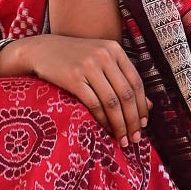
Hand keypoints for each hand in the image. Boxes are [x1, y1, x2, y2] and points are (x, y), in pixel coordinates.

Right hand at [5, 33, 150, 145]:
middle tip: (136, 138)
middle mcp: (104, 56)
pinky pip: (94, 104)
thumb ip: (123, 79)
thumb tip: (149, 106)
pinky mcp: (73, 78)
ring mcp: (88, 66)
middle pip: (126, 94)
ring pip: (112, 101)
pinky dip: (102, 120)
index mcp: (115, 50)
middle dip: (133, 120)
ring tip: (122, 139)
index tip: (144, 124)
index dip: (142, 106)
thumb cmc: (75, 58)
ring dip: (120, 124)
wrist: (42, 50)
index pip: (136, 82)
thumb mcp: (101, 62)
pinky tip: (105, 130)